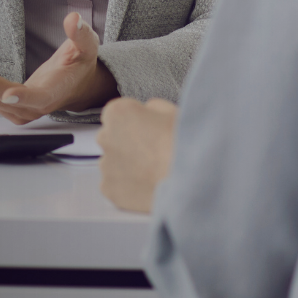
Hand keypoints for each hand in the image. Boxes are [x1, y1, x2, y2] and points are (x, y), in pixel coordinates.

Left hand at [0, 10, 116, 122]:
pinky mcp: (12, 107)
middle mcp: (37, 106)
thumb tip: (74, 19)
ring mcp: (23, 110)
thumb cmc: (79, 64)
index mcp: (56, 92)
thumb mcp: (87, 46)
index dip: (23, 97)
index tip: (7, 94)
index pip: (39, 98)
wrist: (75, 85)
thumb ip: (81, 34)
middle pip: (7, 101)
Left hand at [98, 97, 177, 212]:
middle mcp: (106, 137)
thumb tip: (148, 113)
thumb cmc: (185, 146)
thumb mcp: (172, 111)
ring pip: (113, 163)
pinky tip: (147, 185)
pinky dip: (127, 187)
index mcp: (118, 112)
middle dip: (127, 144)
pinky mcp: (110, 189)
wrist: (191, 181)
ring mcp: (106, 165)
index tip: (147, 130)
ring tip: (153, 172)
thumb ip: (151, 108)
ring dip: (128, 166)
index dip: (134, 122)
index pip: (116, 114)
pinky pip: (114, 185)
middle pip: (112, 138)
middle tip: (153, 153)